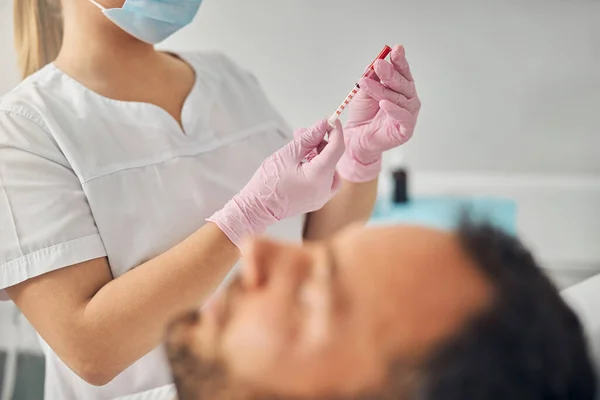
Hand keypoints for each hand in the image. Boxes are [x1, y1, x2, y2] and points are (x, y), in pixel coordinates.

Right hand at [207, 120, 344, 247]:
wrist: (257, 209)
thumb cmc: (268, 183)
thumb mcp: (287, 154)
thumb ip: (307, 138)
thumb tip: (322, 124)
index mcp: (319, 177)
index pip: (336, 148)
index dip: (335, 132)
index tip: (331, 121)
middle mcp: (324, 189)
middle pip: (332, 159)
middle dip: (320, 143)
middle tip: (304, 133)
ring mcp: (321, 197)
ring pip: (329, 169)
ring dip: (318, 155)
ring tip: (300, 147)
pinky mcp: (316, 201)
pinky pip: (324, 180)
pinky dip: (318, 168)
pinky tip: (303, 162)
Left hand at [338, 45, 420, 181]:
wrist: (356, 137)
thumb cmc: (363, 115)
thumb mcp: (364, 92)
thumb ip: (371, 78)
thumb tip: (375, 63)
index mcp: (400, 88)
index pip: (403, 71)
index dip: (400, 60)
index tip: (395, 49)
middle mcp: (408, 99)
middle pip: (403, 83)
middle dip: (390, 73)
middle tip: (378, 64)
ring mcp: (409, 114)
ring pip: (399, 99)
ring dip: (383, 90)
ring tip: (367, 83)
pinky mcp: (406, 129)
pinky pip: (403, 117)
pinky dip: (394, 109)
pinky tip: (384, 103)